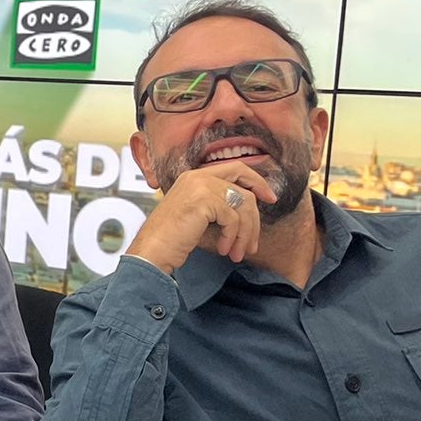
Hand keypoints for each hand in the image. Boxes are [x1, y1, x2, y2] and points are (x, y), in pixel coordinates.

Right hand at [123, 162, 275, 273]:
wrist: (151, 251)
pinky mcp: (203, 200)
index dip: (256, 181)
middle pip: (244, 186)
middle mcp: (197, 177)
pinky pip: (233, 218)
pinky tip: (224, 249)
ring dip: (245, 233)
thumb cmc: (171, 239)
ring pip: (243, 205)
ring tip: (238, 252)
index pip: (235, 168)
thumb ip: (217, 204)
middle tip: (255, 240)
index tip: (269, 198)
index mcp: (194, 177)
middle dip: (256, 215)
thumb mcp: (196, 214)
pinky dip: (233, 237)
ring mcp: (200, 186)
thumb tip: (249, 208)